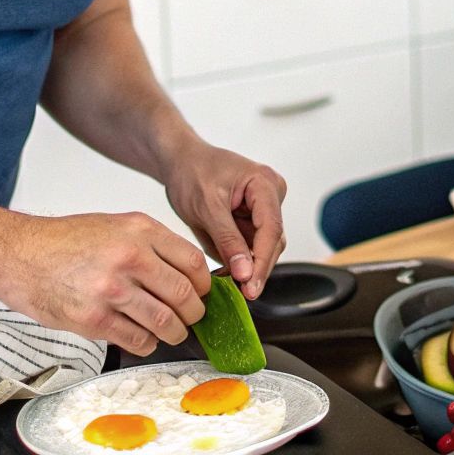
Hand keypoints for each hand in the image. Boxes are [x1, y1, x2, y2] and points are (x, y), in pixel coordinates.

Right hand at [0, 211, 209, 355]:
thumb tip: (186, 273)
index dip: (203, 284)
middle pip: (184, 295)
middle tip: (190, 318)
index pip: (193, 262)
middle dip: (194, 313)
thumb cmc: (64, 241)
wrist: (18, 254)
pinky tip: (142, 337)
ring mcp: (112, 289)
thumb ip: (151, 244)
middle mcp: (130, 256)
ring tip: (170, 332)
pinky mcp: (93, 318)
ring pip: (166, 322)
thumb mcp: (115, 225)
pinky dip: (147, 343)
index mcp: (139, 230)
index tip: (201, 293)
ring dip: (174, 333)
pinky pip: (138, 339)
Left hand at [162, 139, 286, 299]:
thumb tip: (246, 273)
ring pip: (263, 247)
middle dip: (255, 267)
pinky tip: (225, 271)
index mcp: (265, 184)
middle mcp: (271, 195)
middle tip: (240, 292)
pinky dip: (238, 259)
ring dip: (246, 265)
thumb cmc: (192, 173)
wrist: (180, 162)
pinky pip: (251, 246)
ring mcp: (264, 208)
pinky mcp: (253, 220)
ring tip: (226, 281)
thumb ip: (228, 240)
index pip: (272, 229)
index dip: (262, 262)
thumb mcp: (206, 208)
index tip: (251, 287)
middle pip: (272, 241)